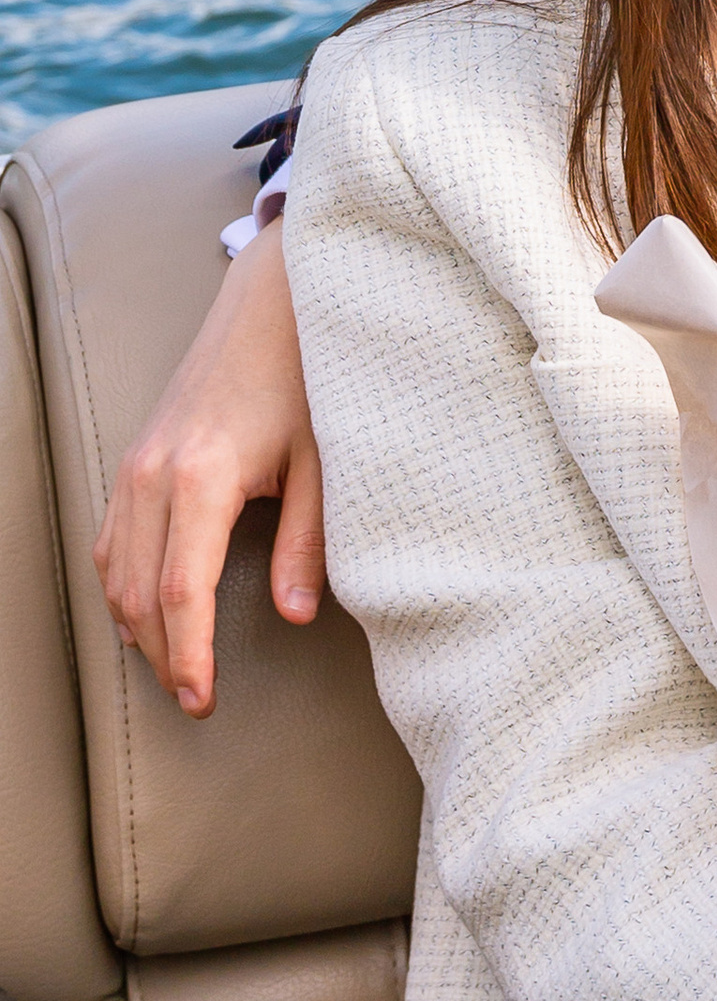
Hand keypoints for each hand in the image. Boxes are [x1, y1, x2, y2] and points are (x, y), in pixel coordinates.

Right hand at [93, 218, 323, 715]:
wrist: (272, 300)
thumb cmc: (305, 371)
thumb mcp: (323, 457)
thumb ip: (309, 538)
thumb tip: (295, 613)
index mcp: (202, 476)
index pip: (179, 593)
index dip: (188, 655)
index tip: (204, 700)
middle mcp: (154, 474)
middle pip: (138, 595)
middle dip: (164, 656)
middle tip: (198, 698)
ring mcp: (136, 464)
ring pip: (115, 573)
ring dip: (139, 628)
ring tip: (179, 667)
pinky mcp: (136, 457)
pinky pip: (111, 541)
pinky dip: (124, 587)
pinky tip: (151, 612)